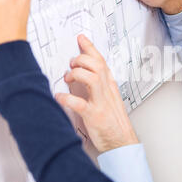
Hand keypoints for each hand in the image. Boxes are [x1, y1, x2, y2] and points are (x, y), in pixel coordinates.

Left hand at [55, 35, 138, 152]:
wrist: (122, 142)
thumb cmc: (114, 122)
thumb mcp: (109, 99)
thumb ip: (98, 85)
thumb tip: (82, 73)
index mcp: (110, 86)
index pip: (101, 61)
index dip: (90, 48)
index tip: (81, 39)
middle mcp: (107, 92)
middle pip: (97, 65)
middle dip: (81, 60)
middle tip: (71, 65)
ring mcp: (101, 103)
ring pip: (92, 78)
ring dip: (76, 74)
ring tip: (67, 78)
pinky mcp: (95, 116)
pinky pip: (80, 104)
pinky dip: (66, 99)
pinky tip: (59, 97)